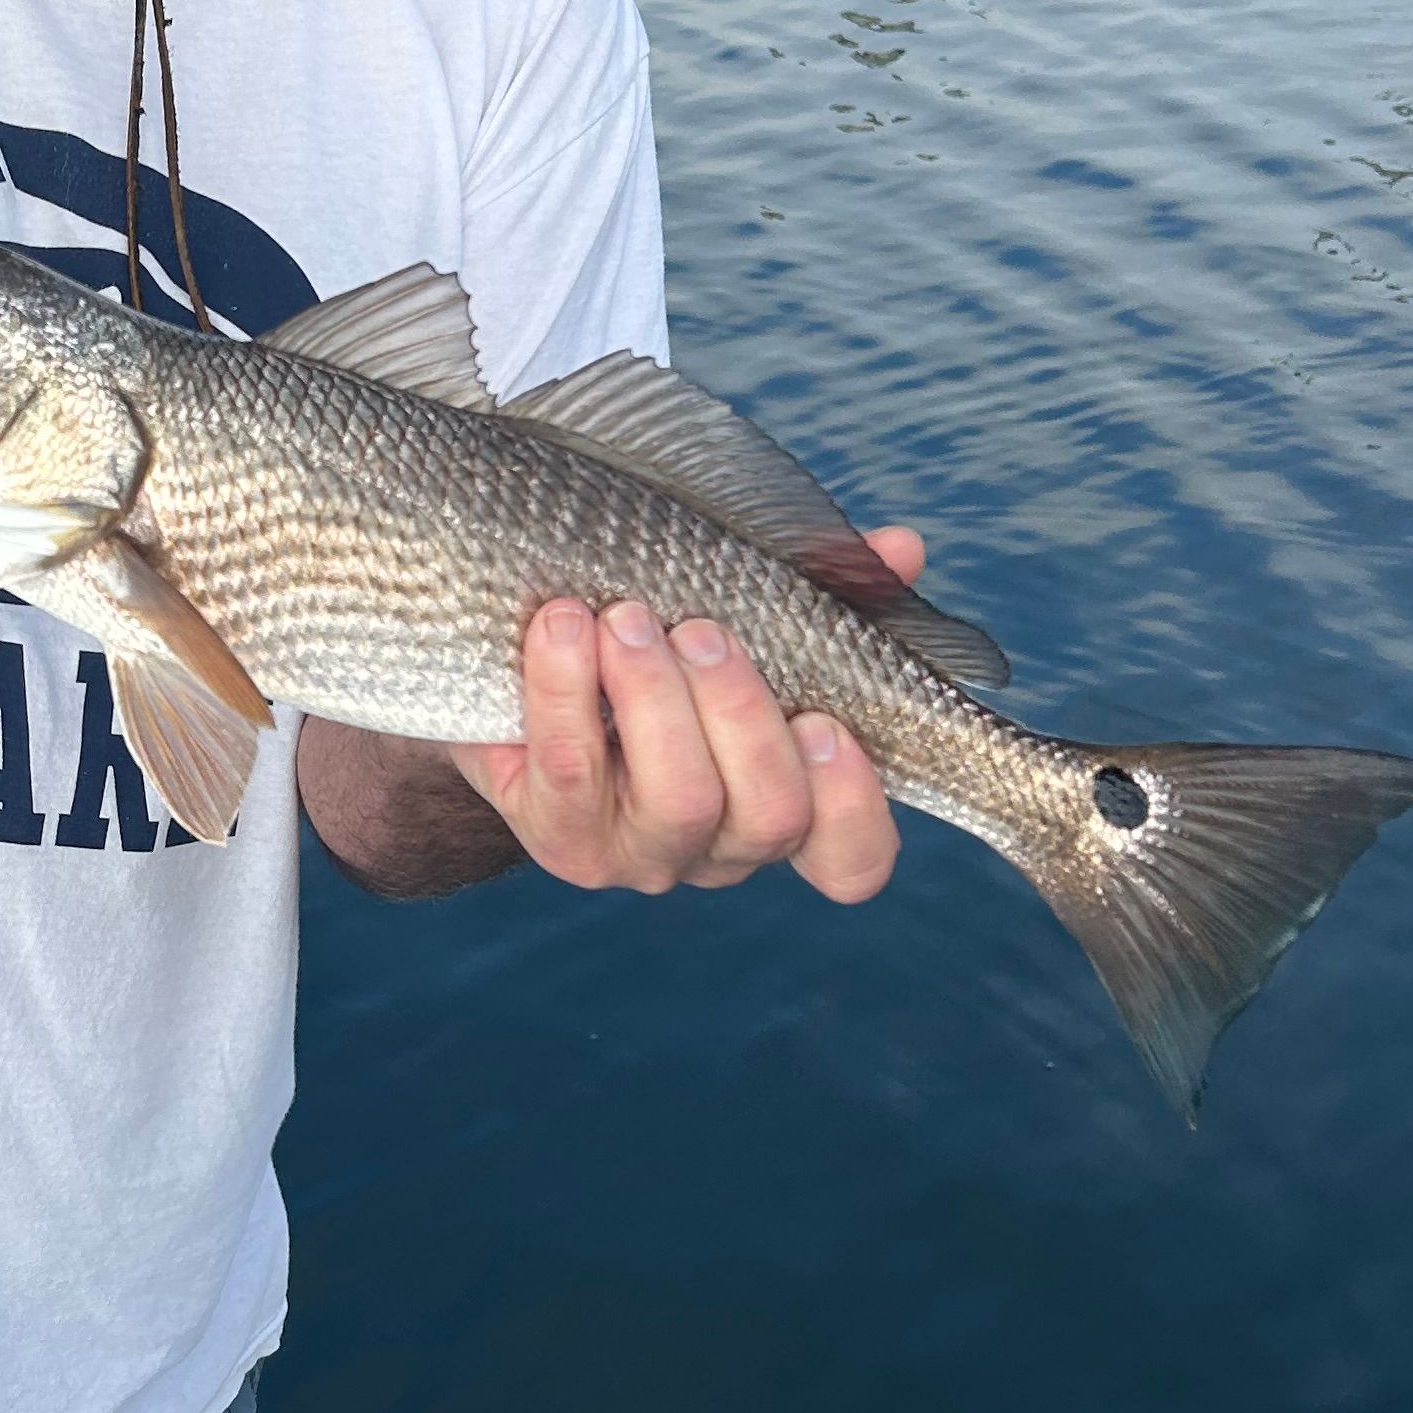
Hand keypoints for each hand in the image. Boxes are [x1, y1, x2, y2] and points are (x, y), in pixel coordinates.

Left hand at [448, 532, 922, 902]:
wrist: (509, 670)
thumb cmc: (651, 645)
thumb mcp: (738, 610)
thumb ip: (824, 586)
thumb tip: (903, 549)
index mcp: (779, 804)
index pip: (850, 862)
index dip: (855, 809)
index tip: (828, 722)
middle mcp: (717, 848)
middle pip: (769, 815)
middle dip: (743, 712)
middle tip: (701, 629)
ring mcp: (636, 852)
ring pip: (681, 802)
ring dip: (657, 697)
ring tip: (626, 619)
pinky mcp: (554, 833)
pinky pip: (570, 769)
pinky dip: (566, 690)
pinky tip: (561, 626)